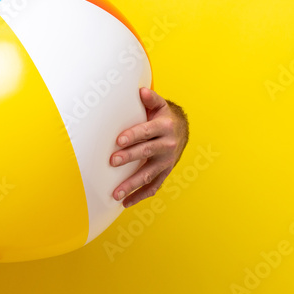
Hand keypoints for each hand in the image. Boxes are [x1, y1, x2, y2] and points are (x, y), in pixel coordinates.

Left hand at [111, 87, 188, 207]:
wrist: (181, 130)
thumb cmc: (162, 116)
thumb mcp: (160, 105)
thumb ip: (151, 99)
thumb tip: (142, 91)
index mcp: (164, 127)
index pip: (147, 131)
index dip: (133, 135)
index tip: (119, 140)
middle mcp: (167, 145)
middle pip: (146, 152)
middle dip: (129, 157)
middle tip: (112, 161)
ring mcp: (167, 161)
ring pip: (149, 174)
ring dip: (132, 184)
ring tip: (116, 194)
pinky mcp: (165, 172)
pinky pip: (154, 186)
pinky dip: (140, 196)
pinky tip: (125, 203)